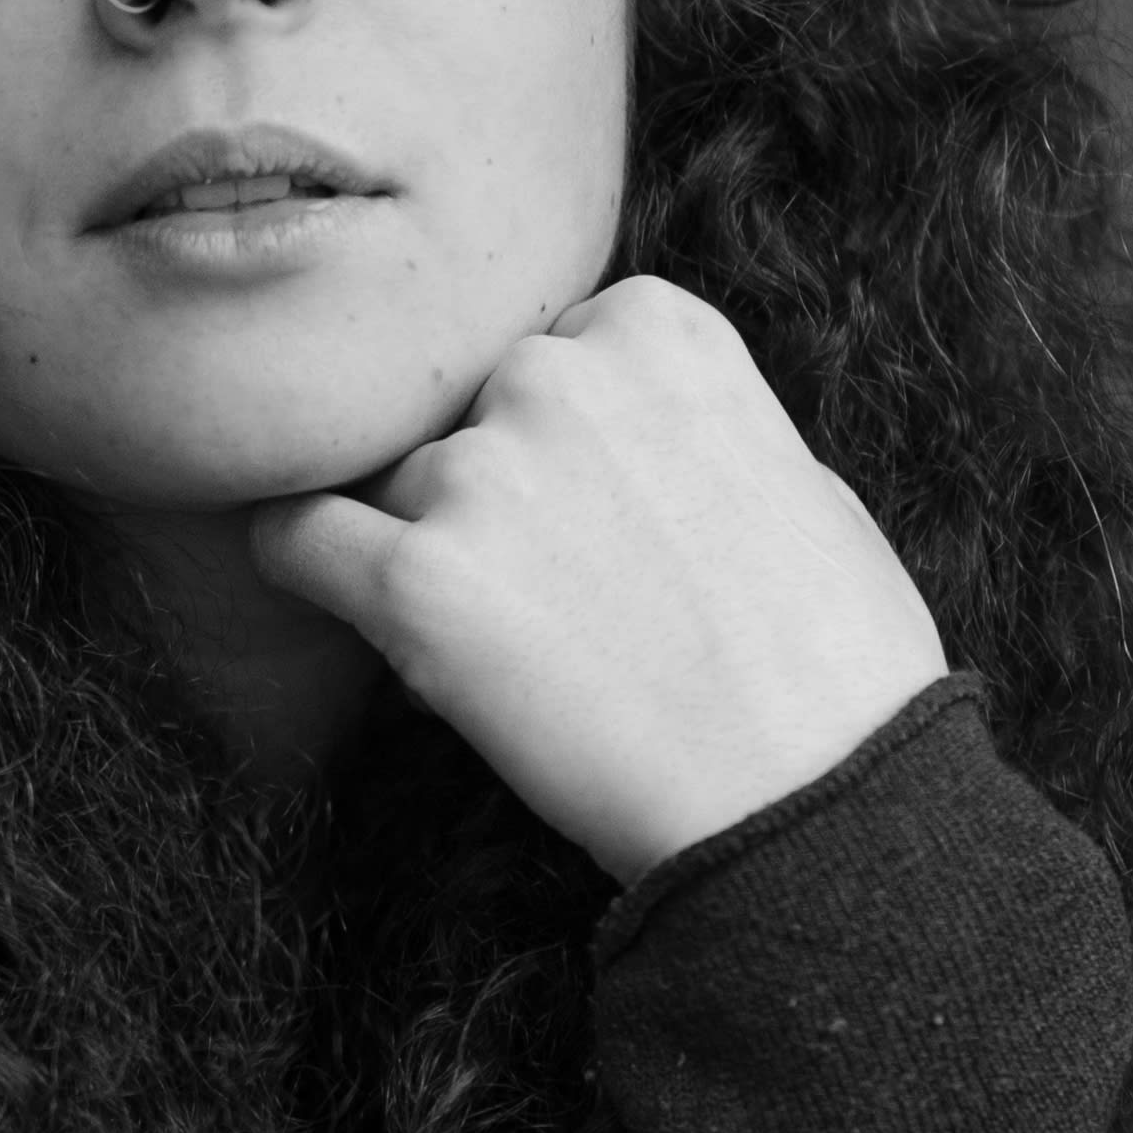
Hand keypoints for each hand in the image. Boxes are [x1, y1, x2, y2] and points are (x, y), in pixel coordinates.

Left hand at [249, 275, 947, 882]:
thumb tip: (616, 436)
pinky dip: (302, 564)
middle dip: (497, 495)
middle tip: (563, 599)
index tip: (604, 517)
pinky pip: (296, 540)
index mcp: (655, 329)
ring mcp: (478, 476)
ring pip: (400, 490)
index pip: (551, 352)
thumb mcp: (792, 474)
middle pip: (467, 416)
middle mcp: (554, 375)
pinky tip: (333, 603)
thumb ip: (682, 421)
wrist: (816, 804)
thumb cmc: (836, 662)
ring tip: (527, 656)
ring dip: (434, 555)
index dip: (567, 442)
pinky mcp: (415, 587)